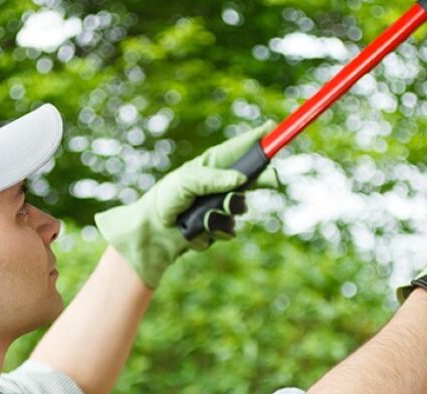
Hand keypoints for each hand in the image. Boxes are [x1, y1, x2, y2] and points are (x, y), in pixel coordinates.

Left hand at [95, 122, 278, 287]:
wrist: (153, 231)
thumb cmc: (166, 198)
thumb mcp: (186, 182)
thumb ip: (213, 179)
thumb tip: (241, 179)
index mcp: (213, 166)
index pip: (240, 149)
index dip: (257, 139)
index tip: (273, 129)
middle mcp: (221, 184)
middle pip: (253, 178)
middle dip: (262, 178)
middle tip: (272, 179)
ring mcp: (222, 206)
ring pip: (241, 208)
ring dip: (224, 211)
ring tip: (202, 215)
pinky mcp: (219, 227)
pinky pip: (229, 230)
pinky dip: (213, 230)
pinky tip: (197, 230)